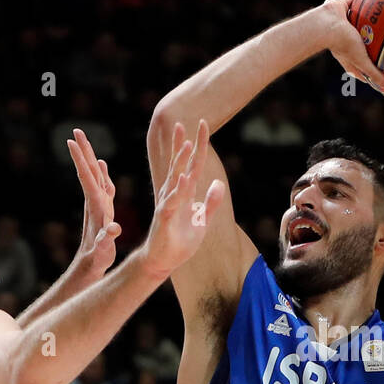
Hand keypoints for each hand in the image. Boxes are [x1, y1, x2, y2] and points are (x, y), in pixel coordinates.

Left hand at [65, 128, 119, 276]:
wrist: (91, 264)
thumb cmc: (98, 257)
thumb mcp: (104, 249)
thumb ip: (107, 238)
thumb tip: (113, 229)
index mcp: (95, 205)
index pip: (86, 177)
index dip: (80, 160)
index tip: (71, 141)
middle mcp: (95, 201)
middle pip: (88, 171)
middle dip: (83, 151)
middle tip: (77, 131)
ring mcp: (98, 204)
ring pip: (94, 175)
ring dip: (89, 157)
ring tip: (85, 141)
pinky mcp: (102, 208)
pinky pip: (102, 185)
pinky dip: (101, 172)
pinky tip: (101, 164)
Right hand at [140, 119, 225, 277]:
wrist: (164, 261)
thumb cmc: (180, 241)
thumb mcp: (202, 220)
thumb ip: (211, 202)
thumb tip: (219, 184)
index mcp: (184, 193)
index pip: (193, 165)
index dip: (198, 146)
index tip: (202, 125)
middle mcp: (174, 194)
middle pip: (180, 165)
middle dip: (182, 144)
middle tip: (182, 122)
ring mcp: (168, 204)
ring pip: (176, 179)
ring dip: (181, 162)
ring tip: (186, 143)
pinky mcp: (165, 218)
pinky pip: (173, 201)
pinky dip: (179, 190)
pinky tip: (183, 178)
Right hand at [319, 0, 383, 95]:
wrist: (324, 25)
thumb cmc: (342, 45)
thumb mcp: (363, 62)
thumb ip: (376, 75)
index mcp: (350, 56)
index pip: (365, 66)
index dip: (374, 69)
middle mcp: (346, 39)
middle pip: (364, 40)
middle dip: (374, 40)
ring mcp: (343, 23)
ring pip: (360, 18)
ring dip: (369, 15)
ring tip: (383, 9)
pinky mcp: (341, 7)